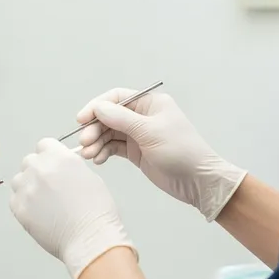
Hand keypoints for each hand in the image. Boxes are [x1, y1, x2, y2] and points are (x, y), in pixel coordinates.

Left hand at [9, 139, 135, 278]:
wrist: (90, 238)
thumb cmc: (96, 212)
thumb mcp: (89, 177)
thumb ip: (69, 167)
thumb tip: (59, 169)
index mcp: (60, 158)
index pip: (44, 145)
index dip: (49, 156)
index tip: (51, 165)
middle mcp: (40, 169)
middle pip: (29, 161)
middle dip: (37, 171)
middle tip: (49, 188)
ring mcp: (27, 189)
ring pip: (19, 180)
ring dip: (28, 187)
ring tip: (44, 203)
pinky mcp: (19, 208)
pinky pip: (14, 200)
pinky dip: (24, 205)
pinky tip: (39, 213)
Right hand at [76, 88, 246, 221]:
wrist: (197, 180)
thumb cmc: (181, 151)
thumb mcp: (150, 132)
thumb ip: (121, 119)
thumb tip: (98, 108)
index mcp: (149, 104)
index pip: (116, 98)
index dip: (97, 107)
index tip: (82, 119)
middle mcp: (142, 117)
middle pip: (109, 117)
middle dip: (95, 129)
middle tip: (84, 143)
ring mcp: (138, 135)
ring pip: (109, 134)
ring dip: (97, 143)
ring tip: (89, 155)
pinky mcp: (136, 152)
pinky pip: (114, 148)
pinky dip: (104, 152)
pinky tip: (98, 160)